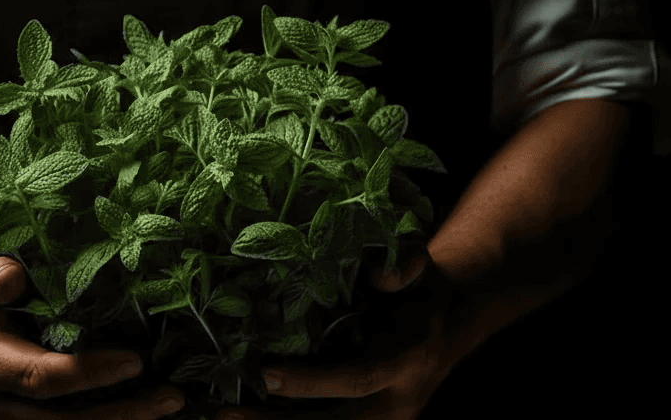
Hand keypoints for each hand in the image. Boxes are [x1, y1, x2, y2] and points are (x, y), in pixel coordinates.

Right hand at [0, 236, 187, 418]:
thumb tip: (10, 280)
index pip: (41, 378)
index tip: (134, 361)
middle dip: (122, 415)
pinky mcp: (41, 419)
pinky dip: (122, 418)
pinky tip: (160, 412)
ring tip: (175, 407)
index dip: (88, 373)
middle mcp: (1, 403)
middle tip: (172, 398)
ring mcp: (20, 417)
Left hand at [217, 250, 457, 419]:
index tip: (264, 375)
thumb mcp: (424, 267)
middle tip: (224, 416)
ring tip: (220, 419)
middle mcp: (396, 402)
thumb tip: (381, 276)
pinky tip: (243, 417)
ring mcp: (383, 419)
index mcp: (407, 361)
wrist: (450, 323)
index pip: (356, 379)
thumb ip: (408, 265)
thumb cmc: (425, 289)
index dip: (310, 382)